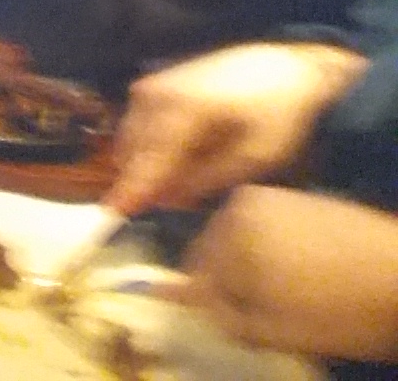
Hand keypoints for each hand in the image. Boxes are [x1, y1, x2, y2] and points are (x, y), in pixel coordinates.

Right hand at [107, 42, 366, 212]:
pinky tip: (179, 153)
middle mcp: (154, 95)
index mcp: (182, 110)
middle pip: (131, 151)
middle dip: (143, 180)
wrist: (286, 65)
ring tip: (182, 176)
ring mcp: (149, 86)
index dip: (131, 190)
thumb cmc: (278, 112)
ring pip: (130, 139)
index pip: (148, 160)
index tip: (113, 214)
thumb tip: (167, 200)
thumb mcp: (257, 155)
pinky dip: (148, 146)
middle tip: (174, 199)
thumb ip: (208, 179)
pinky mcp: (152, 84)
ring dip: (145, 163)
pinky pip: (136, 124)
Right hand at [177, 185, 397, 361]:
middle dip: (227, 279)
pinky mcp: (297, 195)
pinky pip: (262, 226)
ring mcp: (271, 196)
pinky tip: (298, 269)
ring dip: (248, 263)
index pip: (192, 275)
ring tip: (283, 290)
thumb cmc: (343, 311)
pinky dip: (269, 247)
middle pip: (210, 251)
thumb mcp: (277, 331)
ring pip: (237, 238)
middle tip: (259, 307)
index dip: (207, 303)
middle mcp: (241, 205)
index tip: (231, 319)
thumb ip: (223, 316)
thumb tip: (182, 301)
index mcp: (230, 236)